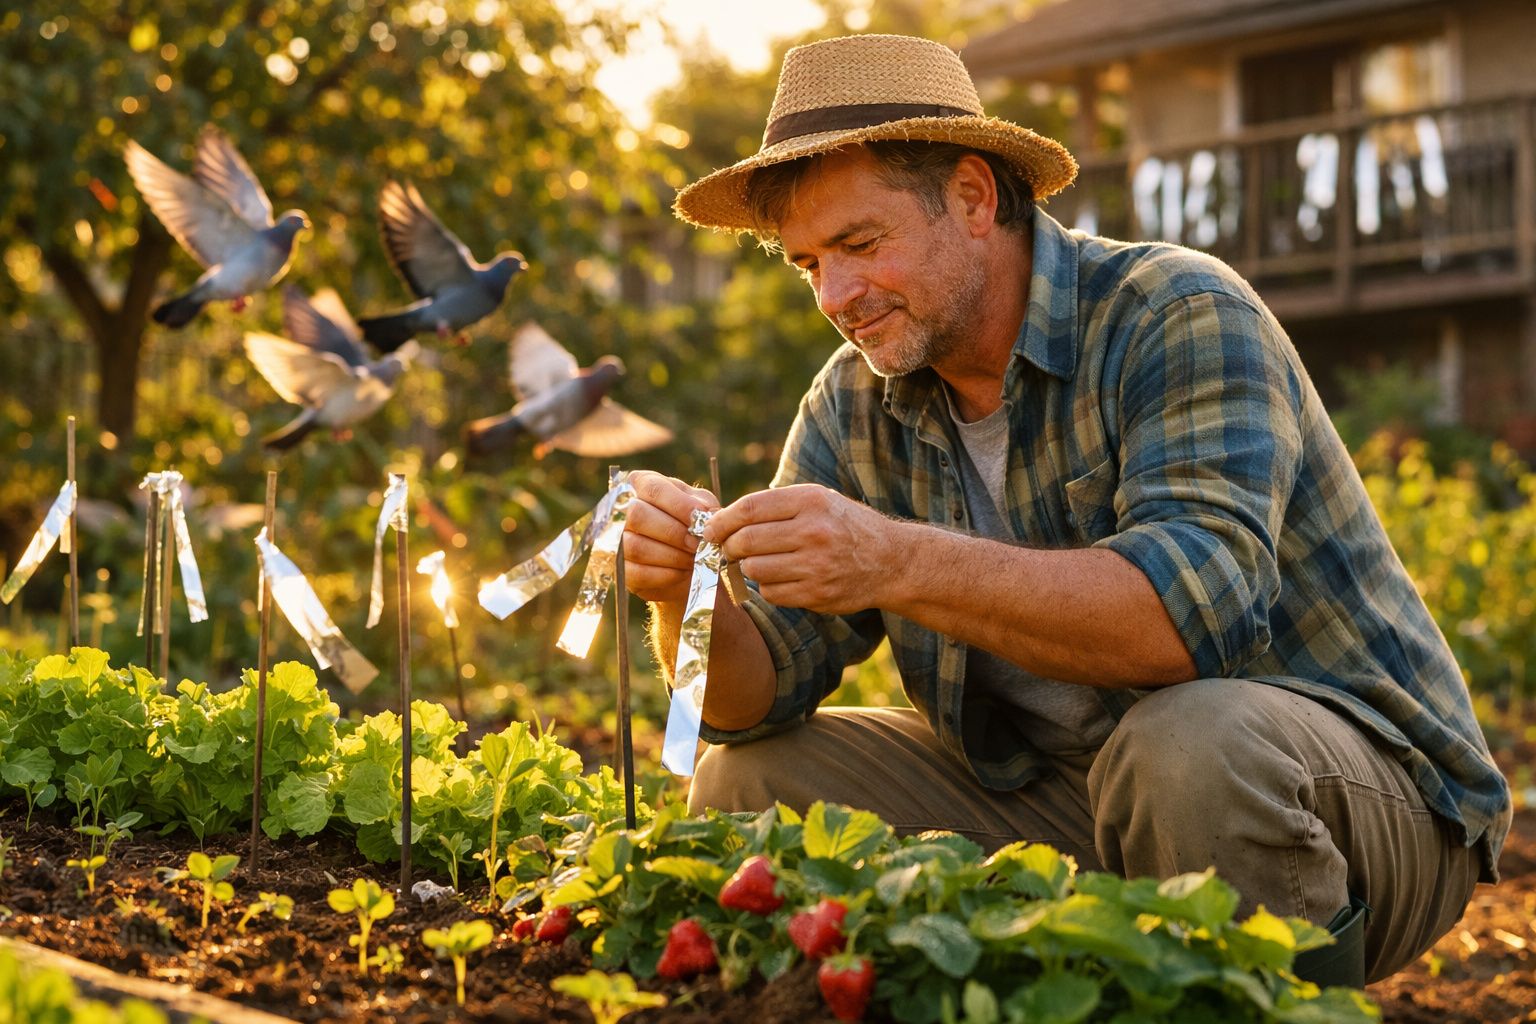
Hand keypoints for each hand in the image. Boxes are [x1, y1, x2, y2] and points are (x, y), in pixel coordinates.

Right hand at [623, 470, 717, 603]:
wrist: (687, 562)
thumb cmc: (692, 525)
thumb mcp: (701, 507)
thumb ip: (702, 506)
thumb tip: (703, 516)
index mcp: (640, 484)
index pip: (653, 489)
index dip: (679, 505)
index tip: (702, 520)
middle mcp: (619, 509)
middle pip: (638, 515)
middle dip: (674, 533)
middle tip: (698, 544)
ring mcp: (614, 540)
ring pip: (636, 546)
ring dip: (672, 556)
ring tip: (693, 559)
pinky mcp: (620, 571)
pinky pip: (638, 573)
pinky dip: (666, 574)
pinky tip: (683, 572)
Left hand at [704, 484, 900, 614]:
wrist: (891, 561)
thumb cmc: (844, 526)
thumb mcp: (819, 500)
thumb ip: (776, 506)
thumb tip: (723, 519)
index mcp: (811, 501)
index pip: (749, 509)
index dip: (722, 521)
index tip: (710, 529)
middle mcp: (813, 532)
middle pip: (746, 541)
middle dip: (729, 546)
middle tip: (729, 548)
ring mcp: (816, 565)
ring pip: (754, 569)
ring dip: (749, 567)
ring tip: (761, 561)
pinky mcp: (817, 594)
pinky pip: (771, 592)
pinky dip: (768, 586)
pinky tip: (781, 577)